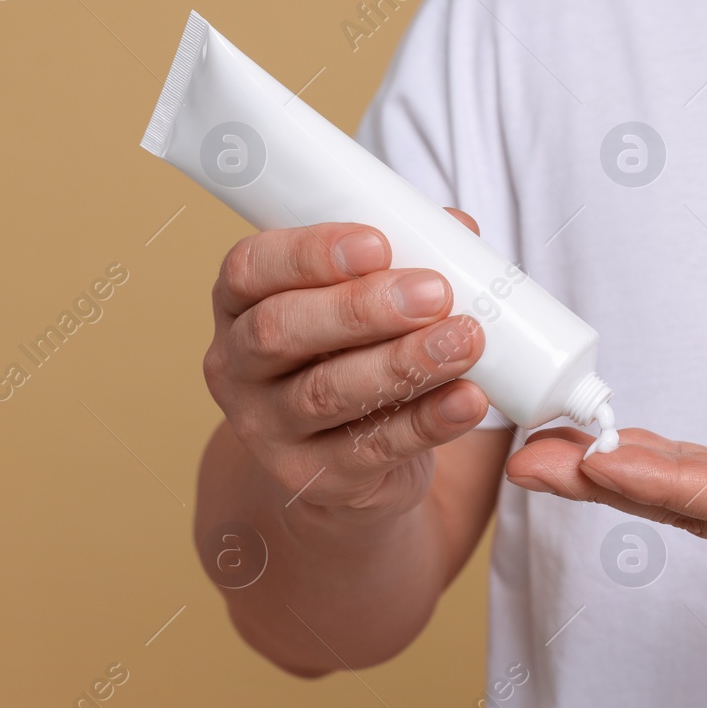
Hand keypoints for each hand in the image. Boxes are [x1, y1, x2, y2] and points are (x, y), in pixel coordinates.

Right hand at [204, 211, 490, 515]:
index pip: (250, 268)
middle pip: (282, 330)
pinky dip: (426, 422)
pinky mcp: (313, 478)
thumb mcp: (362, 302)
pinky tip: (469, 399)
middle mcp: (237, 366)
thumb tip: (457, 228)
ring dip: (403, 363)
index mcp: (239, 303)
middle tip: (434, 292)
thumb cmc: (352, 353)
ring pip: (327, 392)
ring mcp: (268, 429)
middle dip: (362, 308)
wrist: (348, 459)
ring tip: (465, 340)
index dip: (309, 253)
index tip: (377, 243)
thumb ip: (400, 259)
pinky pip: (372, 448)